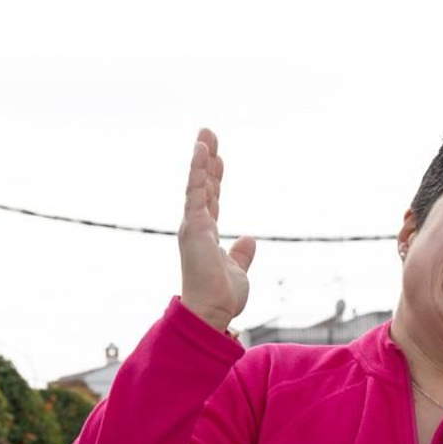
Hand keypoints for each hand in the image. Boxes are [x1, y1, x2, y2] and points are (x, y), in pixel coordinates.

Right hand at [178, 128, 256, 332]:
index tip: (219, 159)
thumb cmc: (221, 296)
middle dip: (207, 160)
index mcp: (206, 235)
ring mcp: (193, 224)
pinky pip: (196, 190)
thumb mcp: (238, 270)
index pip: (211, 200)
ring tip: (205, 134)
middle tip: (209, 135)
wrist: (212, 310)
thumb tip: (249, 238)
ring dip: (201, 157)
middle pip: (203, 186)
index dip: (214, 179)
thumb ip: (241, 254)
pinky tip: (201, 149)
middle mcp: (196, 227)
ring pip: (198, 184)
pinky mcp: (193, 224)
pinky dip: (198, 169)